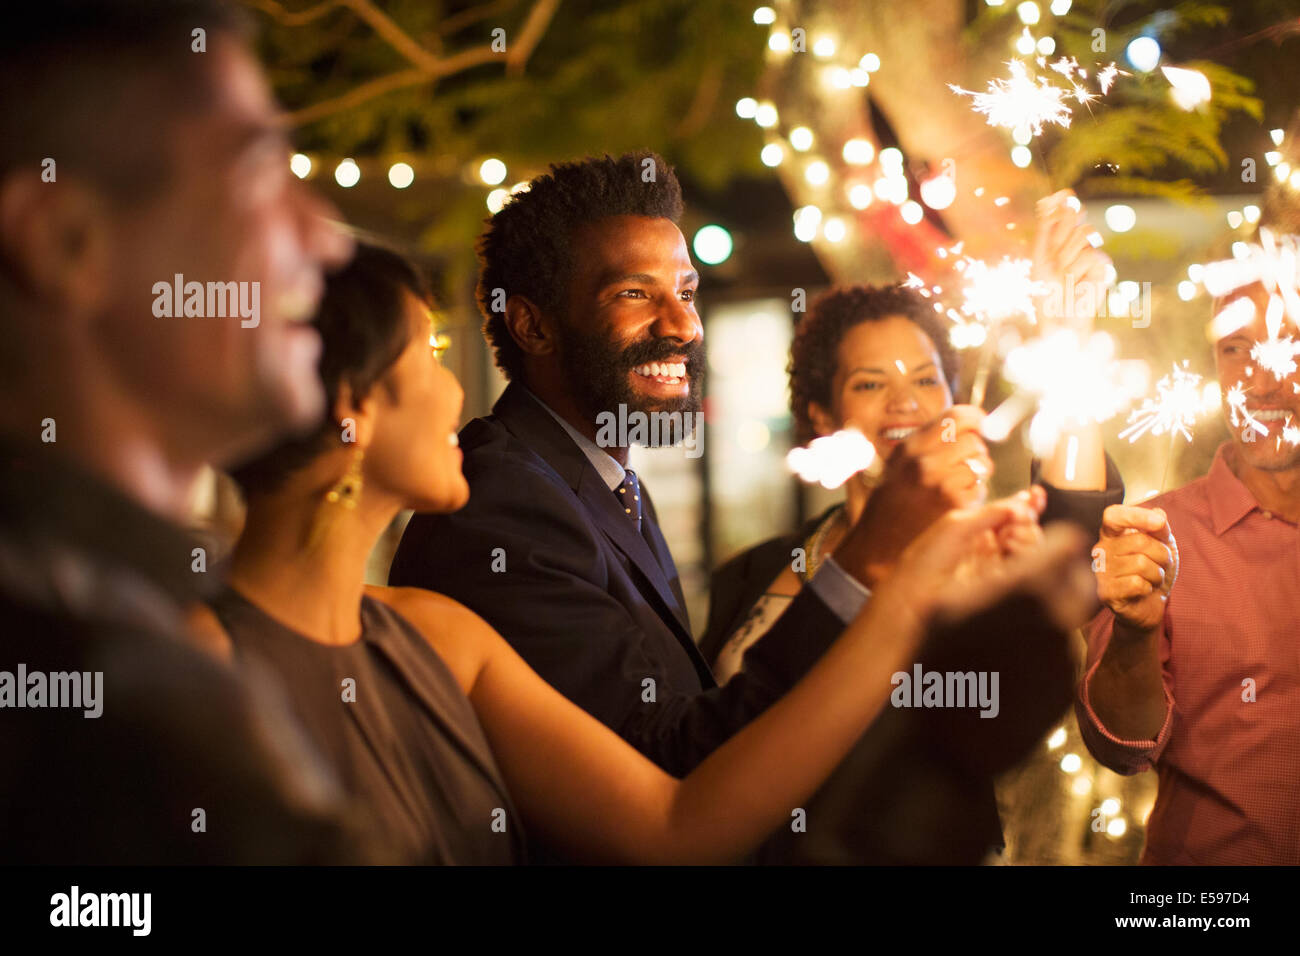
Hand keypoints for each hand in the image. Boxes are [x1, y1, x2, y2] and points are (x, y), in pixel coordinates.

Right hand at [838, 406, 992, 584]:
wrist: (879, 545)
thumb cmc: (890, 504)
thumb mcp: (897, 465)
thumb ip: (926, 443)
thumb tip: (967, 423)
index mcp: (909, 447)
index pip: (955, 417)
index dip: (974, 418)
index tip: (979, 424)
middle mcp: (924, 462)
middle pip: (973, 440)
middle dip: (976, 450)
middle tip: (968, 462)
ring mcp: (941, 484)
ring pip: (981, 464)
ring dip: (978, 472)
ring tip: (961, 483)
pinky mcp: (955, 505)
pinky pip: (980, 488)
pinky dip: (975, 494)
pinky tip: (957, 501)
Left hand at [882, 490, 1047, 621]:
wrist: (918, 594)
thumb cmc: (928, 558)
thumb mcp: (957, 524)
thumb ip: (990, 512)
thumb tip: (1021, 502)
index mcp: (976, 527)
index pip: (1008, 512)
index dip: (1024, 503)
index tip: (1037, 494)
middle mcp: (989, 543)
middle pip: (1024, 526)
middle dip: (1025, 519)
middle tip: (1017, 519)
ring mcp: (997, 562)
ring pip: (1029, 545)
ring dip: (1026, 534)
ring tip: (1009, 535)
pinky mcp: (1002, 581)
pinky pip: (1025, 563)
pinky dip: (1024, 550)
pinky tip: (1010, 545)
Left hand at [1032, 189, 1111, 333]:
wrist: (1057, 320)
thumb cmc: (1045, 293)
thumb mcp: (1040, 258)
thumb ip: (1045, 231)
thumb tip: (1049, 201)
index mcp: (1060, 239)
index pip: (1066, 209)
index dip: (1064, 199)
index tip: (1063, 194)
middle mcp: (1077, 243)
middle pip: (1075, 214)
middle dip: (1061, 232)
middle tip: (1054, 257)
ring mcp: (1092, 253)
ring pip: (1085, 233)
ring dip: (1068, 257)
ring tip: (1063, 276)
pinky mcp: (1104, 268)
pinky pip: (1093, 255)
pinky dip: (1079, 272)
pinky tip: (1077, 285)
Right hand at [1092, 504, 1178, 633]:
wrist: (1149, 605)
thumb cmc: (1152, 571)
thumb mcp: (1163, 545)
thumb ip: (1160, 528)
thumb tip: (1158, 514)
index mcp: (1112, 534)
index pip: (1114, 516)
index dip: (1136, 516)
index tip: (1159, 523)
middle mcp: (1101, 550)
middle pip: (1139, 541)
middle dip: (1162, 554)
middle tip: (1161, 565)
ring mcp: (1101, 571)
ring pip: (1141, 564)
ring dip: (1157, 574)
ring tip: (1151, 579)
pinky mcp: (1106, 592)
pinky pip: (1137, 584)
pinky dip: (1148, 588)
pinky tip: (1142, 591)